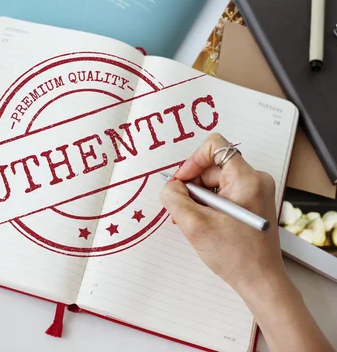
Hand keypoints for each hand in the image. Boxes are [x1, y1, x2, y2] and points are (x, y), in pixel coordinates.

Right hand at [159, 133, 286, 294]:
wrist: (260, 281)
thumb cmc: (236, 255)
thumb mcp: (195, 225)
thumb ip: (174, 198)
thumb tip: (169, 187)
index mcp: (246, 178)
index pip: (215, 146)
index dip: (192, 161)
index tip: (181, 182)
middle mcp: (255, 180)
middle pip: (211, 166)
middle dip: (191, 185)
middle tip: (181, 208)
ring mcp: (255, 192)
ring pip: (215, 181)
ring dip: (197, 197)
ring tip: (191, 220)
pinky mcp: (252, 204)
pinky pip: (222, 193)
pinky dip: (207, 204)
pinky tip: (201, 223)